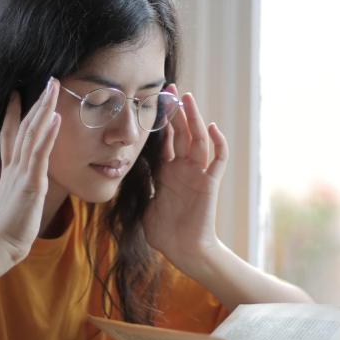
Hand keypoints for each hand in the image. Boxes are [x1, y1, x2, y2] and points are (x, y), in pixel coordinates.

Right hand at [0, 79, 60, 263]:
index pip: (10, 135)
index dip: (13, 113)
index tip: (16, 94)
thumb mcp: (14, 200)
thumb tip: (24, 183)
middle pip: (24, 126)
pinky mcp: (31, 183)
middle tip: (48, 80)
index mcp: (10, 170)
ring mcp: (22, 172)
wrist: (0, 244)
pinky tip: (55, 117)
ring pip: (33, 133)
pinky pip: (40, 154)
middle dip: (37, 102)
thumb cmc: (9, 228)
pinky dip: (47, 134)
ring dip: (44, 109)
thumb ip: (18, 186)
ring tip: (53, 88)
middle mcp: (14, 166)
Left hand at [144, 87, 228, 275]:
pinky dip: (218, 144)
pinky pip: (218, 161)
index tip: (153, 100)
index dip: (161, 120)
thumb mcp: (143, 203)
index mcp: (167, 171)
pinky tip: (212, 127)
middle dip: (177, 111)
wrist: (183, 251)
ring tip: (188, 98)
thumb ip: (138, 185)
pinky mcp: (210, 184)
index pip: (165, 139)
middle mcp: (184, 168)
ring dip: (194, 119)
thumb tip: (120, 170)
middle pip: (182, 132)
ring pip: (199, 140)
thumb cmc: (164, 232)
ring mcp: (198, 174)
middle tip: (171, 88)